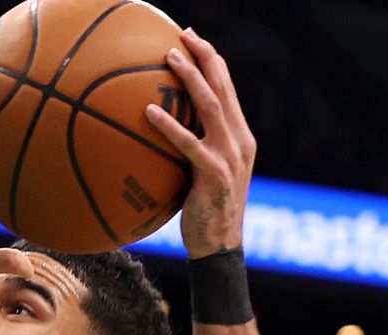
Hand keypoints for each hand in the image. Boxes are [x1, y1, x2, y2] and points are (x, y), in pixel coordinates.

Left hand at [147, 28, 254, 258]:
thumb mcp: (201, 176)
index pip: (228, 91)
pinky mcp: (214, 173)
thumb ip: (192, 152)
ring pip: (211, 106)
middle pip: (223, 88)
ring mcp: (230, 155)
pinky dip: (168, 125)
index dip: (213, 63)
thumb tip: (158, 136)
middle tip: (184, 35)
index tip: (193, 41)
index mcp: (239, 137)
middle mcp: (240, 140)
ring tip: (168, 57)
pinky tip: (148, 111)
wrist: (219, 247)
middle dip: (205, 57)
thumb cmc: (204, 213)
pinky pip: (188, 143)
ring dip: (190, 78)